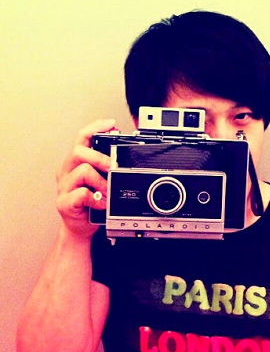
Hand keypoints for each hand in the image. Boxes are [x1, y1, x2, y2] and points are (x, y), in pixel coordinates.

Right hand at [56, 120, 114, 238]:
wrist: (80, 227)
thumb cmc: (90, 203)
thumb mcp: (99, 181)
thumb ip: (106, 168)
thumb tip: (122, 157)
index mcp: (75, 163)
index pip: (82, 137)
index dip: (96, 128)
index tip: (112, 124)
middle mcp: (67, 171)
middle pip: (79, 151)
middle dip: (100, 157)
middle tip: (113, 167)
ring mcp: (64, 187)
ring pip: (83, 171)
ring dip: (101, 181)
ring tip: (108, 191)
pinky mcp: (65, 203)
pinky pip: (82, 194)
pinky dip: (96, 198)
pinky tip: (101, 203)